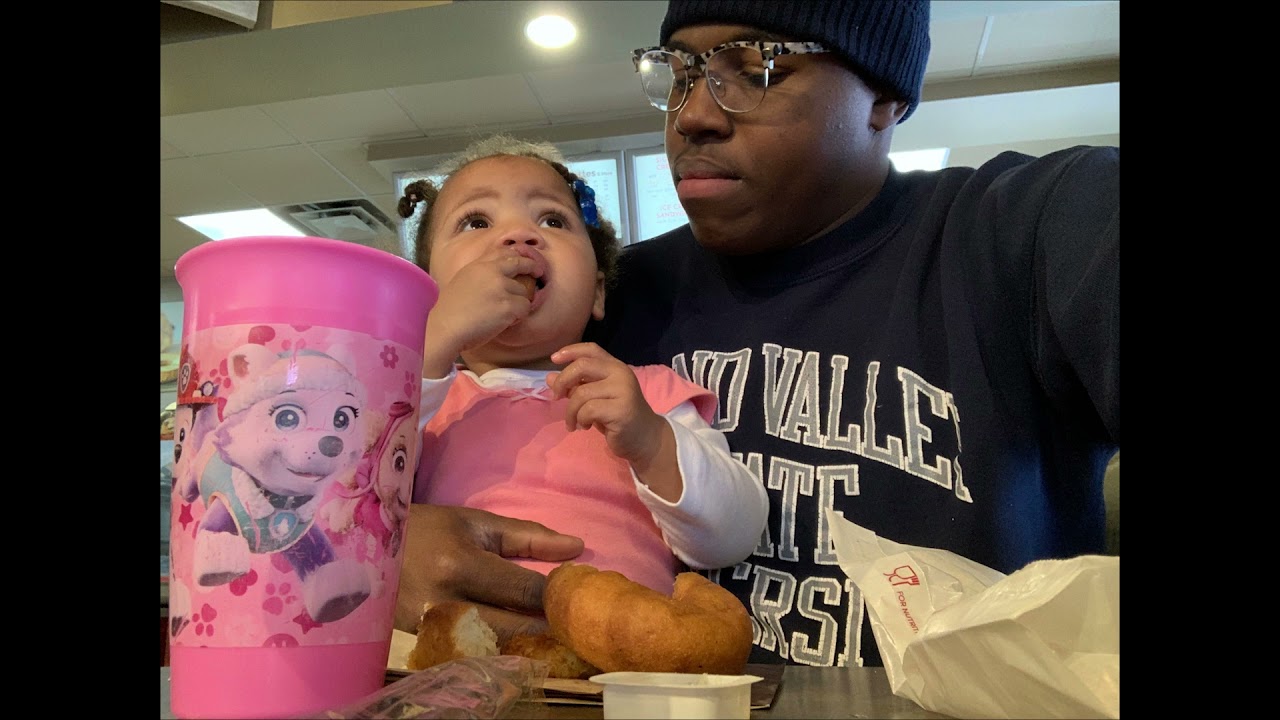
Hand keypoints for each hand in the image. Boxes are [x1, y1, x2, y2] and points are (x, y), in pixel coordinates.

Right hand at [395, 504, 583, 643]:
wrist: (363, 545)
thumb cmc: (426, 528)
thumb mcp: (475, 522)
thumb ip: (528, 537)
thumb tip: (577, 548)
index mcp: (460, 564)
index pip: (523, 589)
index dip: (555, 595)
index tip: (576, 595)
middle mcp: (444, 602)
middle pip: (511, 626)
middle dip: (544, 626)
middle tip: (569, 622)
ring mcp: (429, 629)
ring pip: (491, 645)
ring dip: (520, 640)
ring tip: (544, 631)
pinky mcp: (420, 644)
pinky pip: (469, 649)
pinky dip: (493, 645)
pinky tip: (509, 638)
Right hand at [422, 252, 538, 376]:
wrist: (445, 327)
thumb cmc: (450, 311)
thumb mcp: (463, 280)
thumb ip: (481, 274)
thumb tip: (499, 275)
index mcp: (478, 265)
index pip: (503, 251)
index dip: (516, 255)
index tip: (523, 260)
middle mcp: (492, 271)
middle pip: (521, 263)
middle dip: (532, 267)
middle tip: (538, 273)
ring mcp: (501, 287)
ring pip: (524, 292)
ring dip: (518, 303)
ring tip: (503, 314)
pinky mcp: (508, 305)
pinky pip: (524, 308)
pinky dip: (518, 316)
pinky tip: (505, 321)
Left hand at [547, 342, 668, 467]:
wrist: (644, 438)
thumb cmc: (617, 417)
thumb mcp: (594, 398)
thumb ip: (575, 386)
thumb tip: (549, 378)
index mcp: (615, 367)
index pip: (591, 349)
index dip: (570, 351)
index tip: (553, 359)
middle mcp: (620, 373)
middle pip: (582, 366)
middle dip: (563, 381)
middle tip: (556, 397)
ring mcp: (623, 390)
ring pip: (581, 393)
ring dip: (571, 411)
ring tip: (574, 423)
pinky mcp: (621, 409)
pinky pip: (588, 410)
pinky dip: (580, 420)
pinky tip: (585, 427)